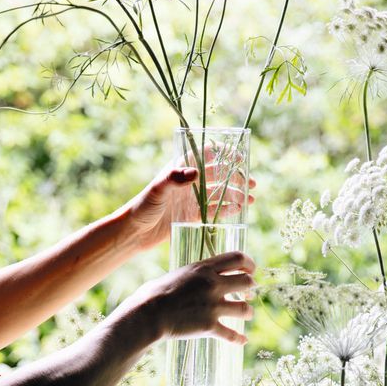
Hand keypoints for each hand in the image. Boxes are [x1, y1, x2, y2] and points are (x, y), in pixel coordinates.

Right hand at [121, 248, 254, 344]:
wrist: (148, 315)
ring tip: (247, 314)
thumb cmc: (154, 294)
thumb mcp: (177, 274)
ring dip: (248, 312)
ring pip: (244, 309)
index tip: (250, 270)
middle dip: (250, 287)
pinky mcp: (209, 326)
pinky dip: (238, 338)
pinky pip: (231, 334)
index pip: (237, 258)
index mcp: (204, 268)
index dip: (249, 263)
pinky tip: (242, 340)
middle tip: (247, 293)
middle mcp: (213, 285)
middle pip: (246, 282)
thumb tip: (198, 276)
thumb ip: (194, 274)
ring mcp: (213, 306)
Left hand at [122, 152, 253, 250]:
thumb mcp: (157, 190)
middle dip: (236, 176)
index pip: (206, 154)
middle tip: (251, 182)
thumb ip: (174, 178)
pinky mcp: (193, 215)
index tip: (239, 157)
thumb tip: (196, 172)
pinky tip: (241, 210)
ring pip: (220, 192)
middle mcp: (189, 181)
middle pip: (218, 174)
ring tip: (251, 198)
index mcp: (181, 168)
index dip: (224, 153)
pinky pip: (215, 210)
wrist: (135, 232)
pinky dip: (228, 209)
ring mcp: (192, 198)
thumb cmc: (142, 207)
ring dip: (236, 193)